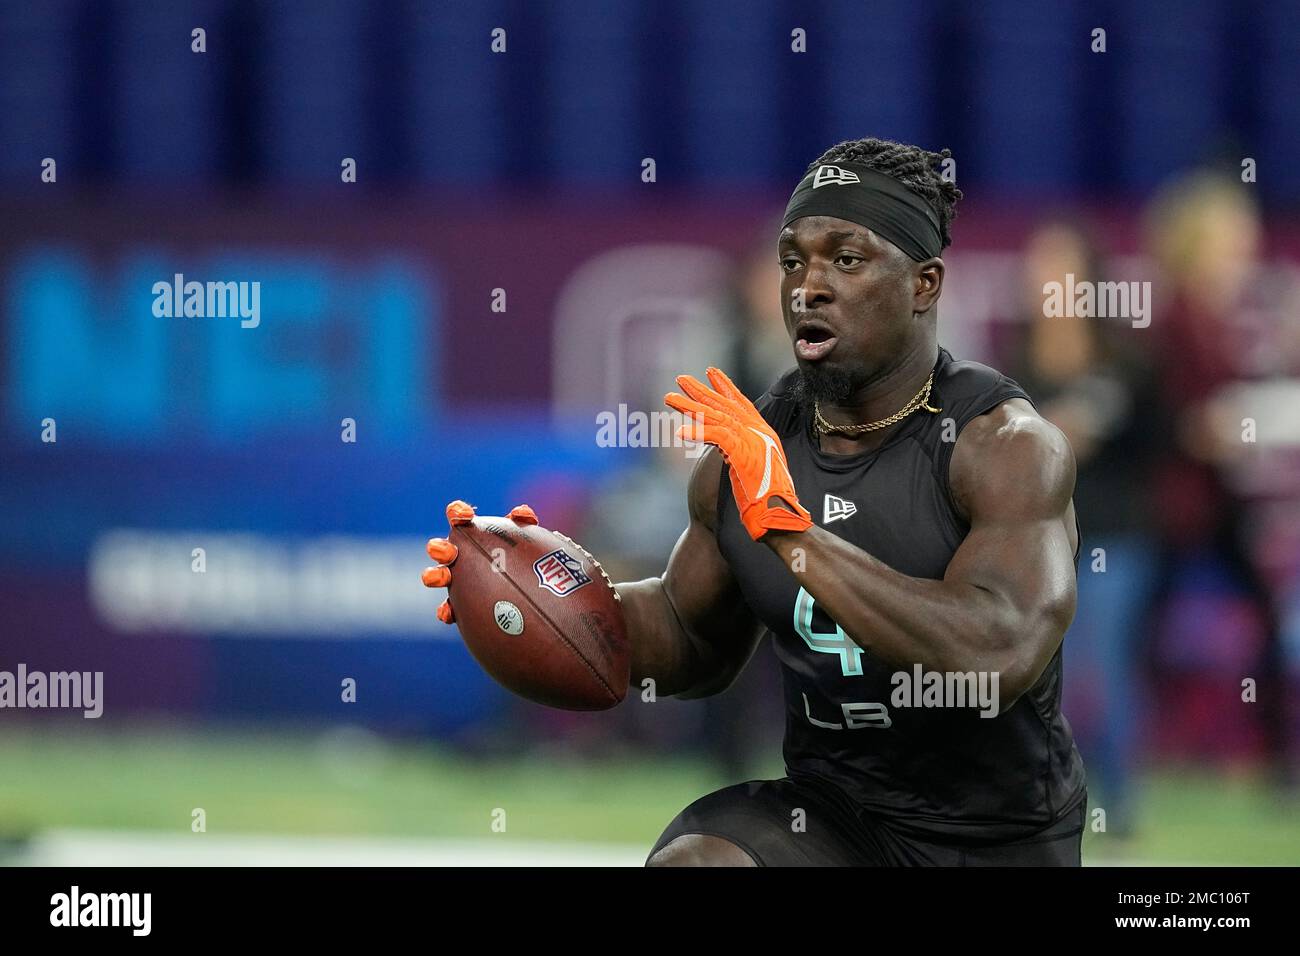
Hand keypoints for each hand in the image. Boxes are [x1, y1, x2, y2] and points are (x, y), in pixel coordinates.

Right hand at [421, 499, 538, 622]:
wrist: (529, 592)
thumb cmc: (525, 558)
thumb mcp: (529, 538)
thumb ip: (524, 523)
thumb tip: (520, 513)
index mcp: (474, 535)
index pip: (461, 518)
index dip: (458, 512)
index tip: (464, 516)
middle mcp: (461, 555)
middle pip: (443, 549)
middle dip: (440, 548)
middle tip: (448, 552)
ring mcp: (458, 580)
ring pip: (438, 576)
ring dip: (434, 575)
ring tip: (436, 578)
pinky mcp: (459, 605)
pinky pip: (449, 609)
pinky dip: (445, 610)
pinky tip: (447, 613)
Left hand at [664, 366, 811, 540]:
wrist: (777, 520)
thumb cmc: (765, 502)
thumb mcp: (752, 470)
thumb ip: (740, 453)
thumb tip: (726, 447)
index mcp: (762, 435)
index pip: (742, 405)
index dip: (726, 388)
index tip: (711, 373)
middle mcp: (759, 434)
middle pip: (725, 406)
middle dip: (701, 391)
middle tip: (680, 378)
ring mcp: (753, 443)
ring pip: (717, 417)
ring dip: (691, 406)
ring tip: (669, 398)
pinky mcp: (745, 455)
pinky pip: (718, 437)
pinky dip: (699, 432)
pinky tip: (680, 432)